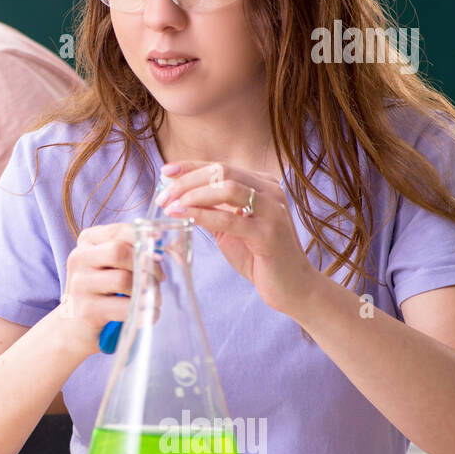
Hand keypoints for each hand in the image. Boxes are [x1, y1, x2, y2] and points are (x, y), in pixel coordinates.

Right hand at [56, 223, 163, 355]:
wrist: (73, 327)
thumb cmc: (99, 292)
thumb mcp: (108, 265)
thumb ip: (129, 252)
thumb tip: (158, 250)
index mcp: (86, 242)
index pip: (119, 231)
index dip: (145, 240)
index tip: (159, 253)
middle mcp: (79, 259)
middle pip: (119, 251)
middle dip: (147, 265)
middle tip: (159, 278)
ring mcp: (80, 285)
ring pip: (123, 279)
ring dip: (148, 291)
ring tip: (154, 299)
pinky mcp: (88, 311)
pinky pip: (125, 308)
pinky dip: (144, 312)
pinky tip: (148, 315)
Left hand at [157, 160, 321, 315]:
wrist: (292, 287)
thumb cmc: (259, 256)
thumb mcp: (230, 227)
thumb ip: (211, 209)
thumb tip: (178, 195)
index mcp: (262, 184)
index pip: (220, 166)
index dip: (190, 167)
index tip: (165, 171)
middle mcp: (270, 191)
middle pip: (222, 171)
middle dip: (187, 181)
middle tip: (162, 196)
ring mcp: (272, 210)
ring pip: (227, 187)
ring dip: (193, 194)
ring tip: (170, 205)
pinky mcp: (269, 234)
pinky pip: (231, 219)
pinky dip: (203, 214)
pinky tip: (183, 215)